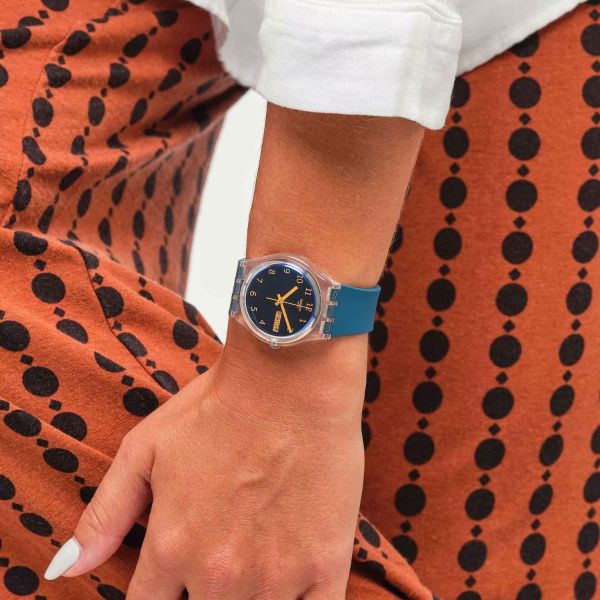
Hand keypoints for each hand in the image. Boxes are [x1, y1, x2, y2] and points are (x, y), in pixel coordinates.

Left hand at [44, 322, 367, 598]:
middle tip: (219, 556)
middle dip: (201, 594)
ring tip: (252, 558)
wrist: (293, 379)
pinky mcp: (325, 566)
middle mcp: (219, 572)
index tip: (174, 580)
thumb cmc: (220, 404)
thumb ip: (104, 514)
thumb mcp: (146, 447)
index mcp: (171, 547)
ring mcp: (276, 575)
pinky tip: (289, 586)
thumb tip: (64, 570)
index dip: (158, 598)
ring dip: (245, 598)